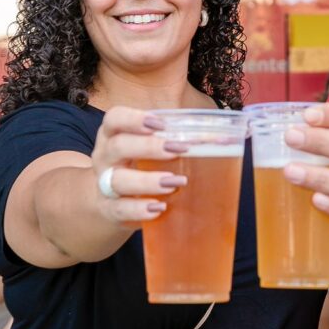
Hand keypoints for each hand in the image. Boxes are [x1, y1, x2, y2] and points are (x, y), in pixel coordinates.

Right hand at [91, 107, 189, 225]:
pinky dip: (140, 209)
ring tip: (175, 182)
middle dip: (149, 147)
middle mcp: (104, 157)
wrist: (113, 202)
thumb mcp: (149, 149)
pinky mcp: (109, 209)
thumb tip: (225, 140)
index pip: (114, 118)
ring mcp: (104, 184)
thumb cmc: (140, 166)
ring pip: (119, 180)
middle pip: (119, 146)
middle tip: (178, 150)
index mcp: (113, 134)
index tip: (160, 124)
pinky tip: (159, 207)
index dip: (134, 119)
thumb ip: (176, 140)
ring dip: (148, 181)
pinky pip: (120, 209)